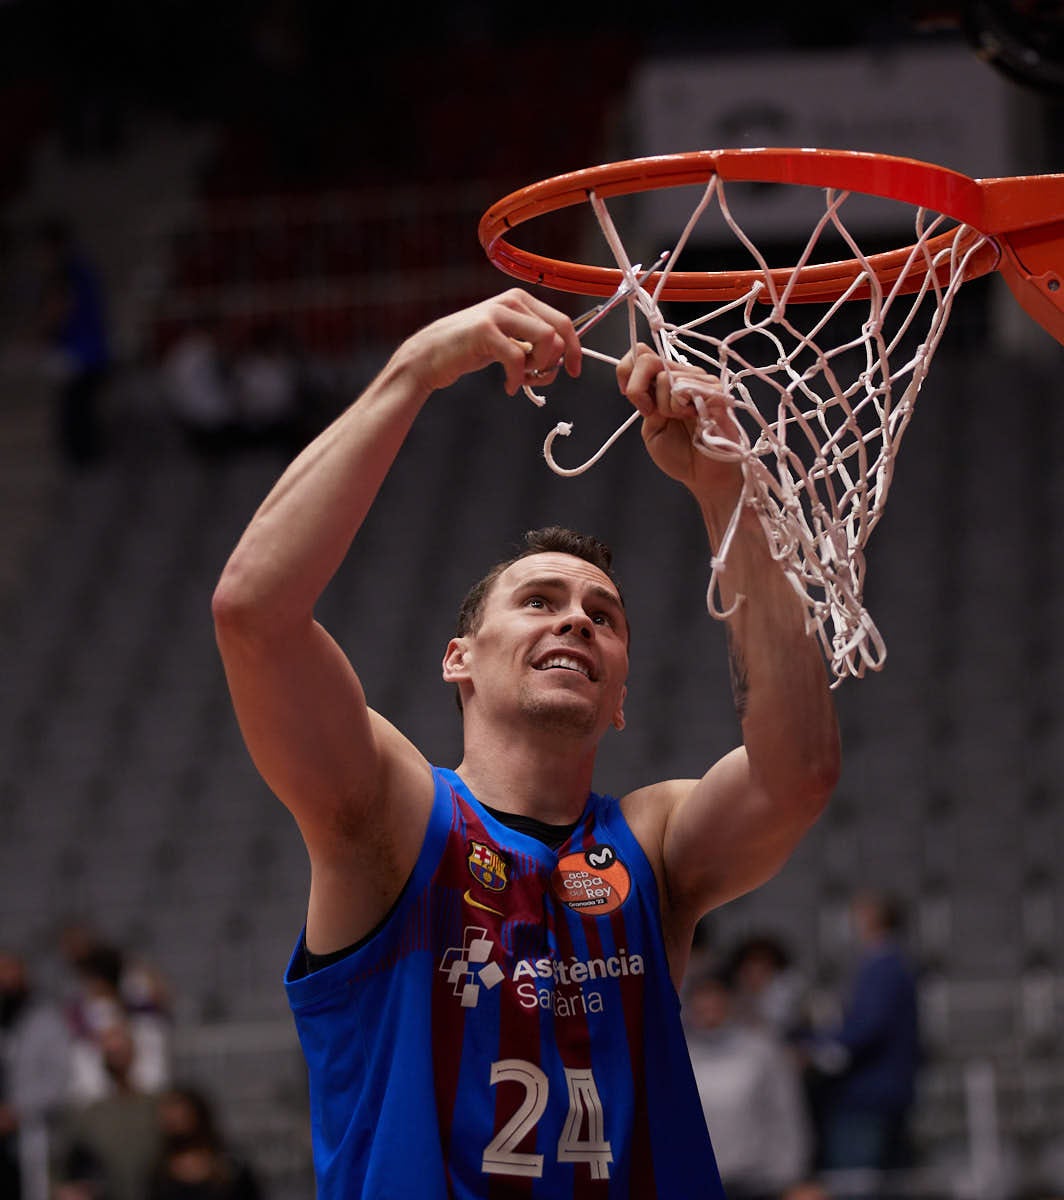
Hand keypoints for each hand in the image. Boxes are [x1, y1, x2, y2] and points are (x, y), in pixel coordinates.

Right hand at [402, 289, 581, 396]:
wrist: (429, 356)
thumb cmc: (468, 350)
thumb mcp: (506, 340)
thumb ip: (530, 341)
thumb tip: (564, 354)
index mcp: (520, 300)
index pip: (562, 321)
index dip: (574, 348)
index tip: (575, 369)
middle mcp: (512, 301)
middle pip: (558, 331)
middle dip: (556, 360)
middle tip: (538, 377)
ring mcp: (498, 314)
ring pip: (545, 340)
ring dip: (539, 368)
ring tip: (522, 379)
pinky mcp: (485, 331)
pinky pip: (519, 359)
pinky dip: (518, 379)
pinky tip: (509, 387)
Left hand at [617, 344, 742, 497]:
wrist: (703, 475)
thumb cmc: (680, 454)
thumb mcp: (650, 427)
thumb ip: (645, 401)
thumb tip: (644, 380)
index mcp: (664, 382)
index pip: (641, 353)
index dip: (627, 369)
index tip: (628, 395)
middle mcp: (682, 376)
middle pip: (648, 359)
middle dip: (637, 388)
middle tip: (650, 412)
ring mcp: (700, 381)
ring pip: (666, 376)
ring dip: (665, 406)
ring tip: (680, 420)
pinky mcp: (714, 391)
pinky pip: (687, 387)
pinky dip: (680, 407)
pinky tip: (692, 418)